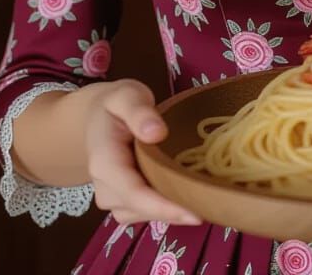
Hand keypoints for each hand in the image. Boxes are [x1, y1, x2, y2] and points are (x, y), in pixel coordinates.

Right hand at [85, 79, 199, 227]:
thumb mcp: (126, 96)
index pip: (133, 193)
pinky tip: (188, 192)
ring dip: (172, 209)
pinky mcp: (123, 202)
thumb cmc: (115, 105)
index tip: (196, 213)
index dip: (163, 207)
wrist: (98, 118)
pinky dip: (167, 206)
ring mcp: (112, 198)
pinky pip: (147, 212)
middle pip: (142, 208)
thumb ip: (139, 111)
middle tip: (213, 202)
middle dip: (175, 210)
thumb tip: (157, 133)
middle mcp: (105, 187)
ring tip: (202, 194)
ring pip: (146, 214)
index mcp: (104, 161)